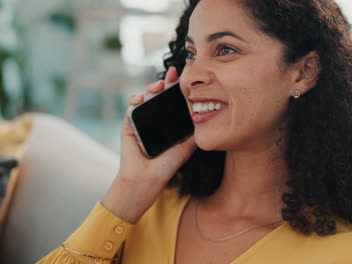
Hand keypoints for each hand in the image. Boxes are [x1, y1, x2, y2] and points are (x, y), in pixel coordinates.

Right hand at [102, 66, 196, 222]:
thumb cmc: (167, 165)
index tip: (185, 78)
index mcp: (169, 123)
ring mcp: (142, 120)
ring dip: (151, 87)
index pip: (174, 102)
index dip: (178, 89)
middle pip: (160, 95)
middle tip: (173, 74)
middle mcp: (156, 119)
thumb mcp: (186, 146)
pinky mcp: (129, 123)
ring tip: (159, 85)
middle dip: (166, 82)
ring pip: (146, 97)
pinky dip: (136, 98)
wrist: (147, 178)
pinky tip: (142, 97)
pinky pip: (132, 106)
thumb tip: (209, 118)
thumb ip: (195, 133)